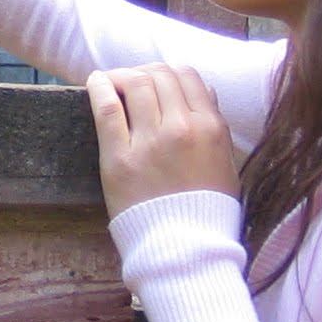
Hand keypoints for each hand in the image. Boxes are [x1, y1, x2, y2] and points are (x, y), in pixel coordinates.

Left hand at [85, 65, 239, 214]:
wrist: (184, 249)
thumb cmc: (206, 210)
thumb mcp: (226, 164)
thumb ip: (215, 126)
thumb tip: (205, 91)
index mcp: (211, 128)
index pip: (187, 76)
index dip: (169, 73)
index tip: (157, 81)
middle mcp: (182, 128)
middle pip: (159, 76)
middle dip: (145, 73)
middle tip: (132, 83)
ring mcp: (149, 141)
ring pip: (135, 84)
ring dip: (122, 76)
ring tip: (113, 82)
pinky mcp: (119, 157)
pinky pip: (108, 108)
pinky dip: (99, 87)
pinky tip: (95, 82)